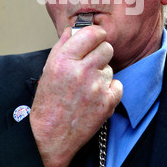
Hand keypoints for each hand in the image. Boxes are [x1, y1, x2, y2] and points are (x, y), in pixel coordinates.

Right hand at [29, 25, 122, 166]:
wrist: (50, 136)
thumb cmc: (48, 103)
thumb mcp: (48, 69)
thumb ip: (61, 46)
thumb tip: (72, 30)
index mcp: (64, 60)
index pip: (92, 33)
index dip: (97, 34)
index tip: (96, 37)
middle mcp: (81, 71)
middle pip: (107, 48)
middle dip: (100, 53)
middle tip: (91, 63)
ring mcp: (96, 87)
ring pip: (110, 67)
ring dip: (102, 74)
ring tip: (87, 86)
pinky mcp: (107, 102)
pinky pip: (117, 84)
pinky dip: (109, 89)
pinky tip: (96, 96)